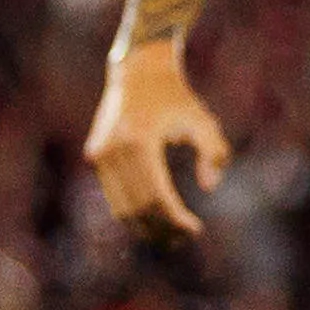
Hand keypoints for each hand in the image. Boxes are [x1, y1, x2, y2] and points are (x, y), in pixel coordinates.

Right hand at [84, 41, 232, 242]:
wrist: (139, 71)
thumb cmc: (177, 97)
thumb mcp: (204, 121)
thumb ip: (213, 153)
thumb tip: (209, 187)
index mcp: (140, 142)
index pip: (156, 196)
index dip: (175, 219)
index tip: (195, 230)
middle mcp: (114, 151)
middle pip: (136, 206)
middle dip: (161, 228)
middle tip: (185, 238)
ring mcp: (100, 154)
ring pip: (120, 205)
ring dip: (145, 226)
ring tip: (172, 236)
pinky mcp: (96, 156)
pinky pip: (114, 194)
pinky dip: (132, 211)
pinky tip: (154, 220)